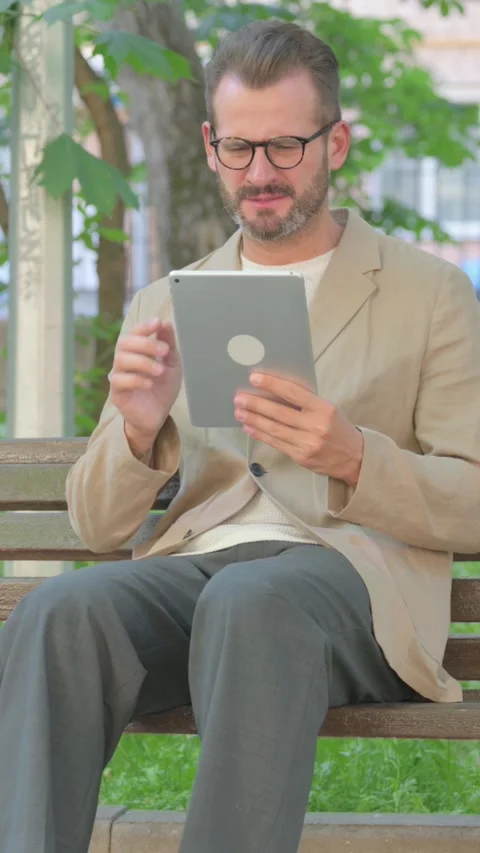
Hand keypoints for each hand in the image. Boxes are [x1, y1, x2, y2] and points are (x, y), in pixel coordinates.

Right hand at [110, 318, 181, 451]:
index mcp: (136, 351)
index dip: (144, 326)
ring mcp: (118, 376)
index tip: (158, 323)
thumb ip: (168, 344)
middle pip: (124, 342)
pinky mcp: (117, 393)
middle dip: (145, 343)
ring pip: (121, 360)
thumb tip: (165, 323)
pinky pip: (119, 380)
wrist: (158, 415)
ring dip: (143, 362)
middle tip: (164, 350)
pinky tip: (149, 384)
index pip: (134, 332)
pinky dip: (136, 379)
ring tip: (160, 371)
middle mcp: (124, 360)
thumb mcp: (171, 364)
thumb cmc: (162, 388)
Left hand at [233, 372, 363, 486]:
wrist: (355, 458)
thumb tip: (274, 392)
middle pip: (279, 413)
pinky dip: (260, 434)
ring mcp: (307, 443)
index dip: (272, 385)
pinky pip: (275, 443)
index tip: (254, 378)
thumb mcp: (328, 410)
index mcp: (324, 409)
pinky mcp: (300, 457)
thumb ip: (306, 402)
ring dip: (254, 419)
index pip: (293, 393)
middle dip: (256, 404)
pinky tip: (249, 427)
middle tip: (238, 398)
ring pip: (274, 429)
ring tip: (239, 412)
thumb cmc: (338, 428)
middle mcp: (315, 426)